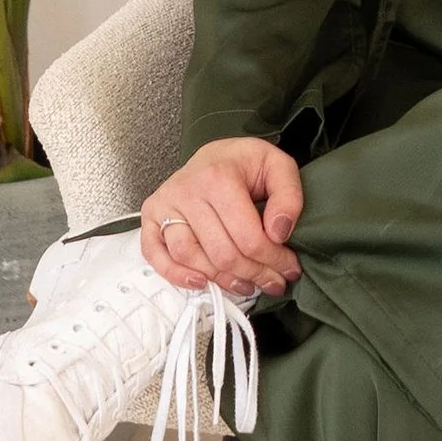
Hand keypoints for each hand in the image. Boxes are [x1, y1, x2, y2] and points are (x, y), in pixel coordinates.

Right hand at [141, 137, 304, 297]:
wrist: (213, 155)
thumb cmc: (244, 163)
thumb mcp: (278, 166)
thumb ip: (288, 197)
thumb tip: (278, 233)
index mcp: (219, 177)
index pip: (248, 236)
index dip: (273, 260)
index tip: (289, 269)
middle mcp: (187, 191)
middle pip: (222, 253)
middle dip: (253, 275)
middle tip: (273, 282)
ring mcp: (165, 205)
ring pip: (191, 258)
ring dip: (222, 281)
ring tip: (246, 285)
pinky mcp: (152, 217)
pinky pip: (155, 254)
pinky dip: (175, 274)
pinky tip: (201, 282)